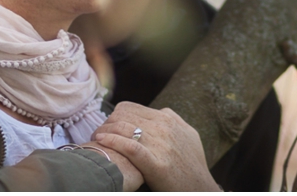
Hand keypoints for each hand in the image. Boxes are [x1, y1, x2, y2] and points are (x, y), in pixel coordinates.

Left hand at [92, 102, 221, 191]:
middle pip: (122, 116)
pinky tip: (101, 142)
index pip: (129, 108)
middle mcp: (163, 127)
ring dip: (104, 132)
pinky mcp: (156, 163)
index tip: (106, 126)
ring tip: (95, 140)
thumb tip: (161, 111)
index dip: (113, 116)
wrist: (200, 189)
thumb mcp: (189, 135)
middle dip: (106, 124)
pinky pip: (129, 146)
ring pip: (122, 128)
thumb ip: (174, 120)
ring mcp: (160, 144)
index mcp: (168, 118)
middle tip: (97, 134)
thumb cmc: (193, 164)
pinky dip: (112, 141)